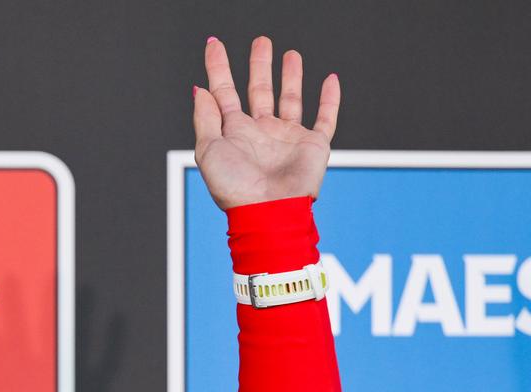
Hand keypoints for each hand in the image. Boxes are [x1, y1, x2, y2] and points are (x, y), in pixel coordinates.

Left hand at [192, 36, 338, 208]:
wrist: (268, 212)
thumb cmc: (234, 187)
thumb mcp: (209, 150)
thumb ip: (205, 117)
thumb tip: (199, 88)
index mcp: (234, 133)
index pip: (224, 92)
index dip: (218, 68)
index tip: (213, 44)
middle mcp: (260, 133)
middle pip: (259, 90)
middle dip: (259, 65)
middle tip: (261, 41)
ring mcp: (287, 138)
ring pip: (290, 99)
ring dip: (290, 76)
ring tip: (290, 54)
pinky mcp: (313, 146)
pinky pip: (325, 118)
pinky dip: (330, 99)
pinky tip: (330, 79)